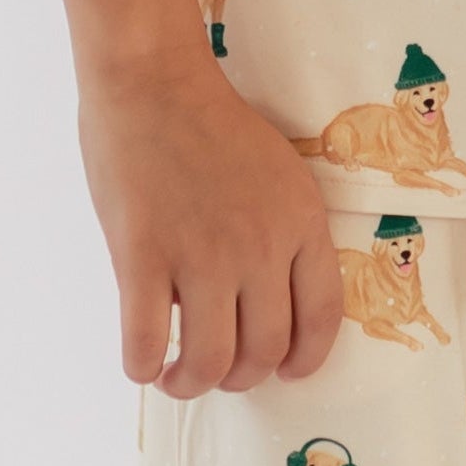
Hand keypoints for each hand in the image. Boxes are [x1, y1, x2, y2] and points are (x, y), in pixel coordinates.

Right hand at [78, 53, 344, 391]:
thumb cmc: (212, 123)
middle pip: (266, 350)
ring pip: (210, 361)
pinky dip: (143, 367)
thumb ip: (282, 234)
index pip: (322, 317)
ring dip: (192, 384)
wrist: (153, 80)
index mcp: (301, 223)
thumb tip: (263, 301)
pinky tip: (142, 363)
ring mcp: (202, 255)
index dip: (306, 359)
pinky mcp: (144, 256)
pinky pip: (147, 341)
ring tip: (176, 378)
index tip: (287, 372)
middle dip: (242, 377)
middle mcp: (260, 247)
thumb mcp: (279, 175)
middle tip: (218, 370)